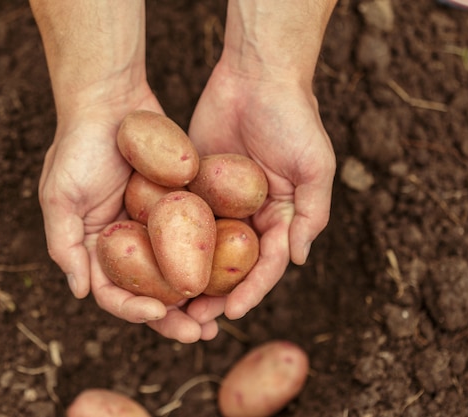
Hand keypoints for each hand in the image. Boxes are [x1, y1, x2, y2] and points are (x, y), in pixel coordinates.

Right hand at [39, 84, 221, 342]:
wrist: (109, 99)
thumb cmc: (77, 145)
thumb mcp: (59, 197)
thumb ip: (65, 245)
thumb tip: (80, 292)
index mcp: (98, 247)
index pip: (113, 292)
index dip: (133, 310)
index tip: (158, 314)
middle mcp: (127, 242)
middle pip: (151, 291)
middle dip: (173, 317)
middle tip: (199, 334)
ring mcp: (154, 226)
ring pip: (178, 271)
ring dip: (197, 297)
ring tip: (219, 317)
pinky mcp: (179, 206)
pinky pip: (196, 238)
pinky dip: (211, 258)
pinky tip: (233, 274)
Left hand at [187, 62, 335, 319]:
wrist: (256, 74)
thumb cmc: (294, 119)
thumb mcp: (315, 167)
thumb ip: (311, 214)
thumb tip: (298, 260)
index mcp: (280, 216)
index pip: (266, 264)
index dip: (252, 291)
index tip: (232, 312)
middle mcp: (248, 215)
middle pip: (230, 265)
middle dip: (216, 294)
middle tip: (195, 320)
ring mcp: (218, 201)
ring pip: (201, 249)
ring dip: (188, 277)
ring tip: (170, 304)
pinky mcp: (192, 184)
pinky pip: (179, 217)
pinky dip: (168, 241)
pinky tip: (152, 263)